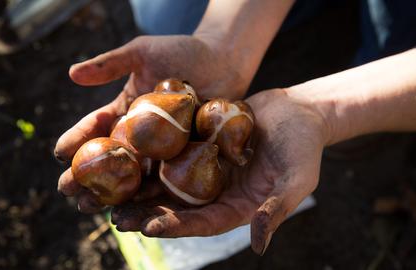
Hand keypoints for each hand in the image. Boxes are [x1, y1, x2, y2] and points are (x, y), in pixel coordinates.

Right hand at [55, 34, 249, 211]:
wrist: (223, 62)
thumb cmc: (183, 52)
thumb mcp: (143, 53)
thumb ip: (110, 64)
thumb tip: (71, 74)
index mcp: (123, 112)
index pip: (94, 128)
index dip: (75, 140)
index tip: (60, 153)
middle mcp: (137, 135)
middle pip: (106, 159)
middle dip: (84, 175)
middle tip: (68, 191)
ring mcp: (159, 150)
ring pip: (130, 176)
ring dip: (110, 193)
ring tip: (92, 207)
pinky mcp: (183, 160)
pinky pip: (164, 179)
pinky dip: (148, 195)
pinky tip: (135, 208)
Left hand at [110, 89, 328, 254]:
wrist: (299, 111)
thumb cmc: (304, 146)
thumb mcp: (297, 180)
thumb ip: (276, 210)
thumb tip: (259, 245)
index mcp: (238, 206)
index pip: (204, 222)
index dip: (178, 226)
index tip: (150, 229)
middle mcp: (217, 191)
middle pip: (179, 207)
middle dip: (148, 214)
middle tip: (117, 218)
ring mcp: (207, 167)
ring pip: (169, 181)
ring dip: (141, 188)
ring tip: (111, 194)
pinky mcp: (201, 143)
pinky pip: (173, 151)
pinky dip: (151, 154)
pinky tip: (126, 153)